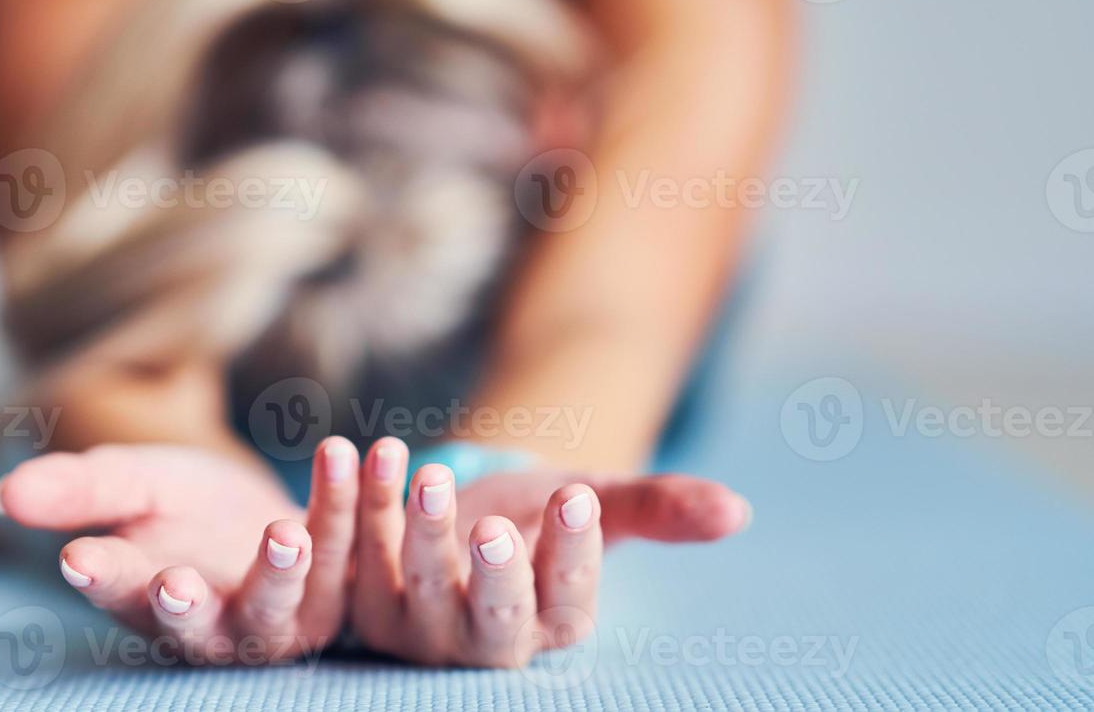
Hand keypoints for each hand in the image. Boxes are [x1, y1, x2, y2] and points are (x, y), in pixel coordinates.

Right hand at [0, 438, 361, 663]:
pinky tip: (354, 458)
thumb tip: (7, 493)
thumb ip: (78, 493)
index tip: (78, 559)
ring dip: (286, 569)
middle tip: (173, 582)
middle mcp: (213, 624)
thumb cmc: (178, 507)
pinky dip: (350, 510)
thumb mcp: (128, 485)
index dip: (100, 579)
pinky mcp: (337, 588)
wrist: (256, 513)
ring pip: (282, 606)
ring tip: (285, 532)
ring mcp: (280, 615)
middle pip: (201, 630)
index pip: (117, 591)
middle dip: (189, 611)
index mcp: (146, 598)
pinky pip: (347, 555)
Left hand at [346, 437, 750, 666]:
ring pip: (418, 590)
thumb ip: (660, 507)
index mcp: (555, 621)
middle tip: (496, 527)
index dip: (573, 555)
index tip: (578, 498)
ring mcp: (419, 624)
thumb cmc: (544, 512)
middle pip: (492, 622)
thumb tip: (736, 510)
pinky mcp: (364, 595)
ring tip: (430, 475)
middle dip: (494, 577)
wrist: (470, 506)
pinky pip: (358, 556)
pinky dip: (364, 507)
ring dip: (421, 535)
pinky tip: (372, 454)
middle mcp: (487, 640)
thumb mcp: (601, 500)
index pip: (568, 602)